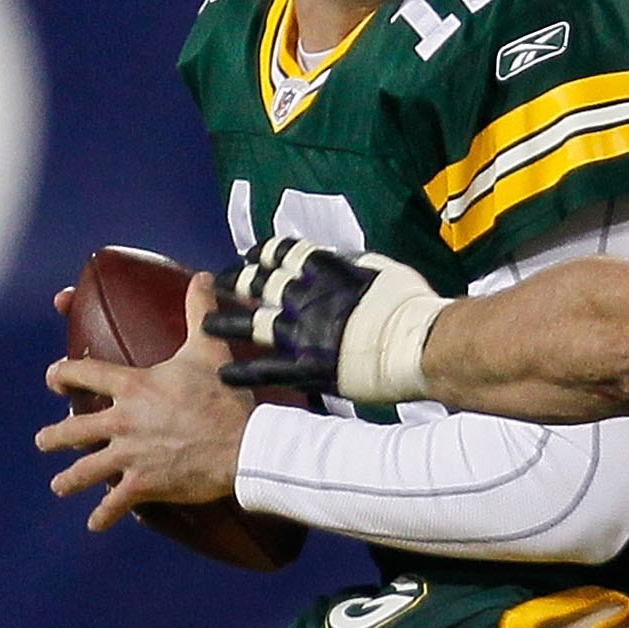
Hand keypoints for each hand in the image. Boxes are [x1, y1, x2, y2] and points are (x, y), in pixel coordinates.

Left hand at [38, 272, 255, 529]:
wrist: (243, 445)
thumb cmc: (225, 396)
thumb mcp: (209, 348)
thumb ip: (200, 311)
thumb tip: (204, 276)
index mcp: (131, 387)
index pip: (82, 374)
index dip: (62, 373)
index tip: (53, 377)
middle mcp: (122, 421)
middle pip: (72, 429)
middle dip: (54, 436)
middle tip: (45, 440)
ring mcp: (130, 456)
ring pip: (85, 469)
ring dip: (69, 479)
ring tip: (59, 486)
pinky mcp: (144, 484)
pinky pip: (116, 504)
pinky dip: (104, 516)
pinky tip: (94, 524)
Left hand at [207, 235, 445, 404]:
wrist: (420, 347)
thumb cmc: (413, 307)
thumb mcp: (387, 271)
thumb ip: (360, 266)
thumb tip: (349, 260)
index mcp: (328, 272)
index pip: (285, 254)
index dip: (265, 253)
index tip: (252, 254)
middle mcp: (308, 299)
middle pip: (261, 285)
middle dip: (238, 282)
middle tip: (222, 282)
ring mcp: (305, 335)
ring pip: (254, 325)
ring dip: (228, 322)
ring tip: (208, 323)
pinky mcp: (308, 369)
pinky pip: (266, 369)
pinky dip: (243, 372)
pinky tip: (224, 373)